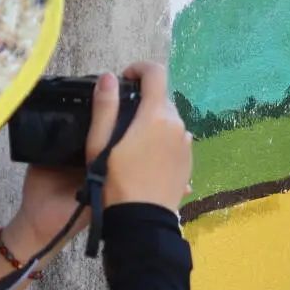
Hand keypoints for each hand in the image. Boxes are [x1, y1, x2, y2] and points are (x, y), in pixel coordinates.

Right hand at [90, 63, 193, 211]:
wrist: (142, 220)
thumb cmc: (115, 181)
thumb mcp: (100, 143)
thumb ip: (105, 106)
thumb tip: (109, 77)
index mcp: (156, 115)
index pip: (156, 73)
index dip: (139, 69)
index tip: (124, 81)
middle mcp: (178, 125)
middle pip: (162, 98)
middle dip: (143, 99)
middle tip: (121, 117)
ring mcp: (187, 143)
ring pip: (170, 119)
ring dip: (153, 120)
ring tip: (132, 141)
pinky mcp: (189, 161)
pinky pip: (176, 139)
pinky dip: (162, 138)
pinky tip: (146, 157)